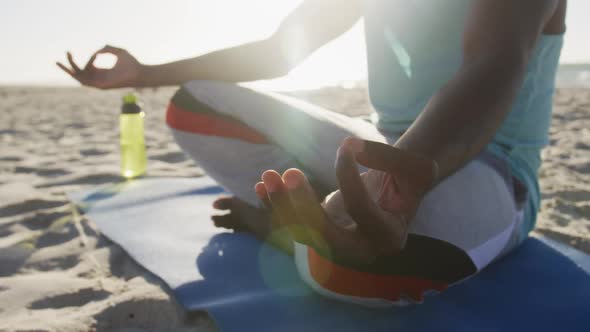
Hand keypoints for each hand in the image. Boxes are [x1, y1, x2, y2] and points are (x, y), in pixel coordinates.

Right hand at [56, 45, 142, 88]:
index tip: (97, 53)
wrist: (139, 72)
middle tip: (58, 58)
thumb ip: (106, 49)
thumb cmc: (132, 63)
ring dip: (68, 71)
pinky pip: (86, 81)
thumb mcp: (118, 51)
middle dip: (69, 66)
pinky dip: (78, 75)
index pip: (88, 67)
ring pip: (79, 78)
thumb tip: (96, 52)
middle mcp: (99, 78)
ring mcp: (99, 83)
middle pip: (79, 74)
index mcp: (103, 72)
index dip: (89, 59)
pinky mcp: (101, 86)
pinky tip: (73, 68)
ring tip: (58, 62)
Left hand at [256, 137, 436, 262]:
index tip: (345, 146)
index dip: (349, 177)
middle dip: (303, 207)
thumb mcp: (413, 165)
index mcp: (389, 237)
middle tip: (290, 174)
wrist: (398, 190)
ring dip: (282, 206)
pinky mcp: (321, 234)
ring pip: (303, 234)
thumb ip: (386, 156)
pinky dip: (277, 208)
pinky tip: (261, 185)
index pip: (361, 210)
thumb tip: (349, 146)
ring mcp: (338, 246)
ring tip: (268, 177)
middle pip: (325, 237)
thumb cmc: (409, 177)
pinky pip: (294, 227)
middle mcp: (361, 251)